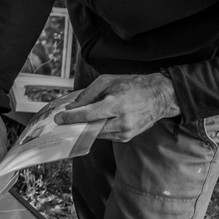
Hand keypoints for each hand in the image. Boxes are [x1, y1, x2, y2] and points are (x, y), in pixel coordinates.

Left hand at [50, 72, 178, 142]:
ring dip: (86, 127)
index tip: (59, 119)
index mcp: (116, 105)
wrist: (159, 96)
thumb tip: (73, 107)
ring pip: (96, 134)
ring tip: (81, 118)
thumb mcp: (108, 81)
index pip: (88, 115)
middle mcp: (122, 121)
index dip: (70, 118)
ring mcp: (126, 132)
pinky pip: (105, 135)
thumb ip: (88, 94)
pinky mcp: (127, 137)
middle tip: (64, 121)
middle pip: (90, 128)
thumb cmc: (134, 86)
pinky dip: (98, 129)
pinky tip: (97, 121)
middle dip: (75, 125)